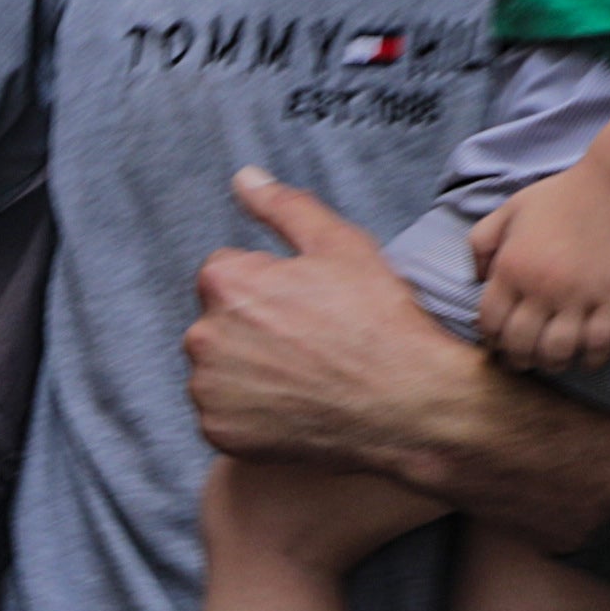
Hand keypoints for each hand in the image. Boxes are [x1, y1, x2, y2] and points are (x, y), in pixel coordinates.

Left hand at [184, 168, 497, 473]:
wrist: (407, 406)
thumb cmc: (379, 322)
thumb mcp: (340, 246)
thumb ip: (283, 207)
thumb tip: (243, 178)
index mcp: (224, 282)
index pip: (226, 273)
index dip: (271, 285)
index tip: (309, 305)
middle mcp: (202, 336)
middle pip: (219, 321)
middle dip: (254, 326)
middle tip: (312, 341)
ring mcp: (208, 390)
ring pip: (219, 368)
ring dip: (249, 369)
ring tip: (306, 375)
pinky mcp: (219, 433)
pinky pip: (225, 414)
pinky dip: (251, 412)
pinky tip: (296, 406)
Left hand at [463, 165, 609, 378]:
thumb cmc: (563, 195)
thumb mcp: (511, 209)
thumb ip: (482, 241)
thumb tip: (476, 279)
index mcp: (512, 267)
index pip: (490, 322)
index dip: (491, 339)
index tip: (498, 343)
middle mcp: (541, 288)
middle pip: (520, 345)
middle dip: (517, 359)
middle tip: (523, 360)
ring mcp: (580, 297)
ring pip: (557, 352)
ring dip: (552, 363)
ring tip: (553, 360)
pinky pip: (598, 346)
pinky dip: (591, 360)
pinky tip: (587, 358)